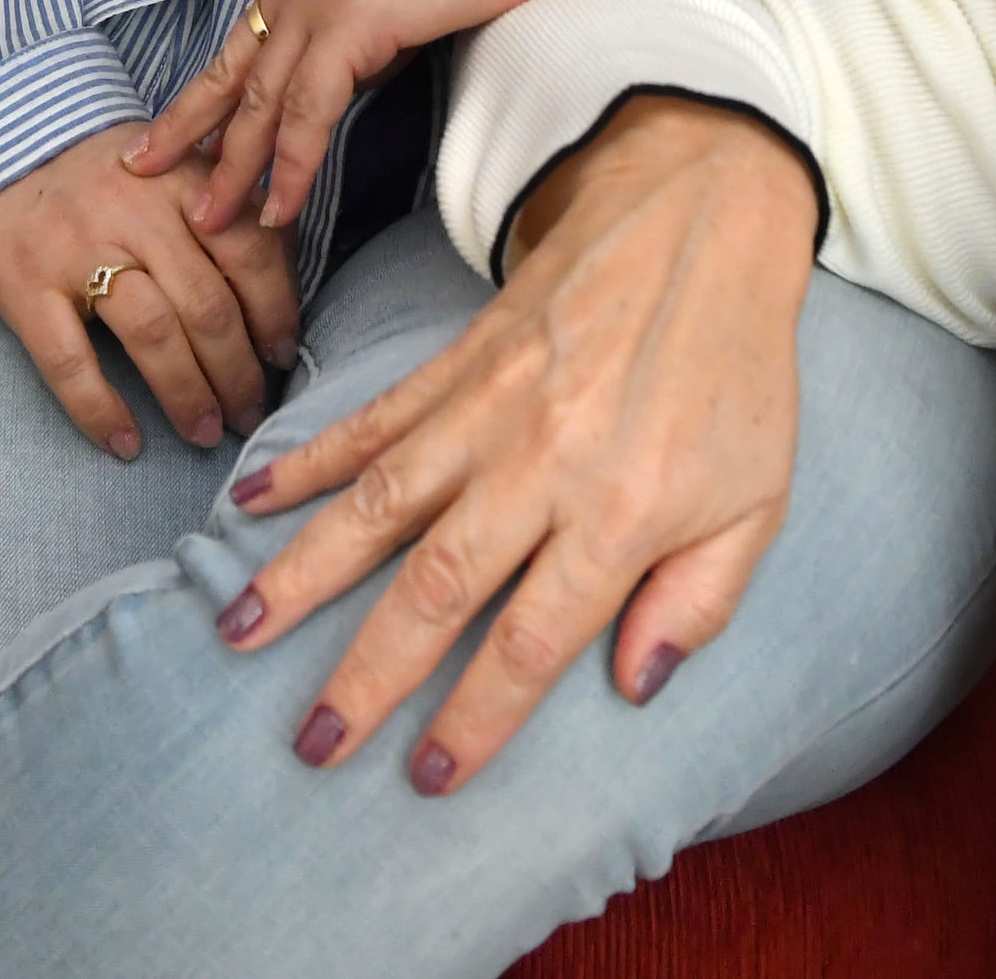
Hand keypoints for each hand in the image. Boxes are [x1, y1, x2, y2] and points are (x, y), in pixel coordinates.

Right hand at [0, 124, 307, 458]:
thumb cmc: (97, 173)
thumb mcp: (165, 164)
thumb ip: (221, 204)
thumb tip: (285, 267)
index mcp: (178, 179)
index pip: (248, 250)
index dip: (275, 310)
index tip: (284, 355)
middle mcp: (133, 211)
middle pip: (205, 303)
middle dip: (238, 370)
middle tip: (251, 413)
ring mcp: (75, 250)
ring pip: (150, 334)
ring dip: (187, 394)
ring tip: (205, 432)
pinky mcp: (23, 286)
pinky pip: (68, 361)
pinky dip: (100, 409)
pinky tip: (126, 443)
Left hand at [128, 0, 593, 237]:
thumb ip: (377, 32)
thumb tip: (360, 76)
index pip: (248, 41)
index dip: (210, 93)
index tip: (178, 134)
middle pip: (233, 69)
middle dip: (189, 130)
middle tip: (145, 175)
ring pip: (262, 99)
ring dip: (235, 168)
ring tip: (210, 221)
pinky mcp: (356, 21)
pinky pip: (310, 110)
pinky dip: (292, 165)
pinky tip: (280, 207)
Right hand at [215, 94, 819, 794]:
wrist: (703, 218)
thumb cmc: (737, 376)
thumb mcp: (757, 502)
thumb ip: (698, 602)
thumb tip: (633, 688)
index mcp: (621, 510)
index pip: (533, 636)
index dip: (478, 714)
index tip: (429, 776)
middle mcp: (542, 463)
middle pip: (437, 585)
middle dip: (366, 672)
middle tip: (311, 742)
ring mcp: (490, 407)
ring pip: (379, 503)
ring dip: (304, 572)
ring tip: (238, 630)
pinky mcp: (458, 360)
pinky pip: (373, 420)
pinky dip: (309, 460)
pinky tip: (252, 497)